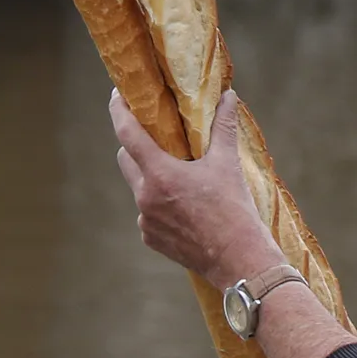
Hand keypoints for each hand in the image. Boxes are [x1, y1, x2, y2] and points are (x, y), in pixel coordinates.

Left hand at [111, 89, 280, 290]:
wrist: (239, 261)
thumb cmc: (235, 211)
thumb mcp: (228, 165)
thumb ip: (224, 127)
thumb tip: (229, 96)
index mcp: (160, 174)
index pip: (127, 133)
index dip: (118, 110)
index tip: (117, 95)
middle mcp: (145, 196)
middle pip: (125, 158)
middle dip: (136, 145)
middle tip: (156, 138)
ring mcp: (145, 220)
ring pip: (138, 187)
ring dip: (150, 176)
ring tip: (178, 177)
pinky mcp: (151, 238)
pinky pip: (147, 213)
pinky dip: (159, 204)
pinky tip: (183, 208)